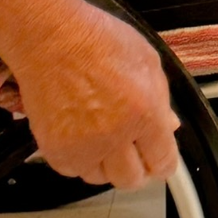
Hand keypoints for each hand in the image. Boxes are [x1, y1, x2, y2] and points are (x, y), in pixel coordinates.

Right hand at [2, 0, 179, 187]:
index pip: (162, 161)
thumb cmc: (95, 39)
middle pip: (132, 179)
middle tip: (129, 150)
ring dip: (104, 164)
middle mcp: (116, 135)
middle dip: (135, 168)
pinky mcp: (56, 151)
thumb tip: (169, 126)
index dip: (162, 162)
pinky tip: (78, 136)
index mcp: (145, 113)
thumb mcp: (145, 60)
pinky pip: (74, 171)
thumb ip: (160, 99)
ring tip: (100, 137)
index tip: (157, 160)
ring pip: (101, 178)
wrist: (48, 37)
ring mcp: (84, 146)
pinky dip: (78, 159)